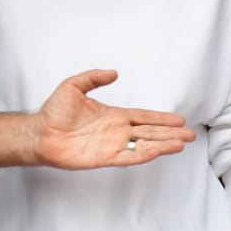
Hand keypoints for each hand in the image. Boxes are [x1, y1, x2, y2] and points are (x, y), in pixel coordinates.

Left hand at [35, 69, 195, 168]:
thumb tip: (114, 73)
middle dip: (170, 133)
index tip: (179, 119)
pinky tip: (157, 151)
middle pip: (150, 132)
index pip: (144, 116)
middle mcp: (117, 131)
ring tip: (181, 143)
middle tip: (190, 135)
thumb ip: (94, 78)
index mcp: (114, 115)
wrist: (39, 132)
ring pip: (144, 145)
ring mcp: (112, 145)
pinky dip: (143, 155)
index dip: (161, 118)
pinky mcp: (104, 157)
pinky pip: (128, 156)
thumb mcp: (74, 85)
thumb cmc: (54, 111)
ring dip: (163, 144)